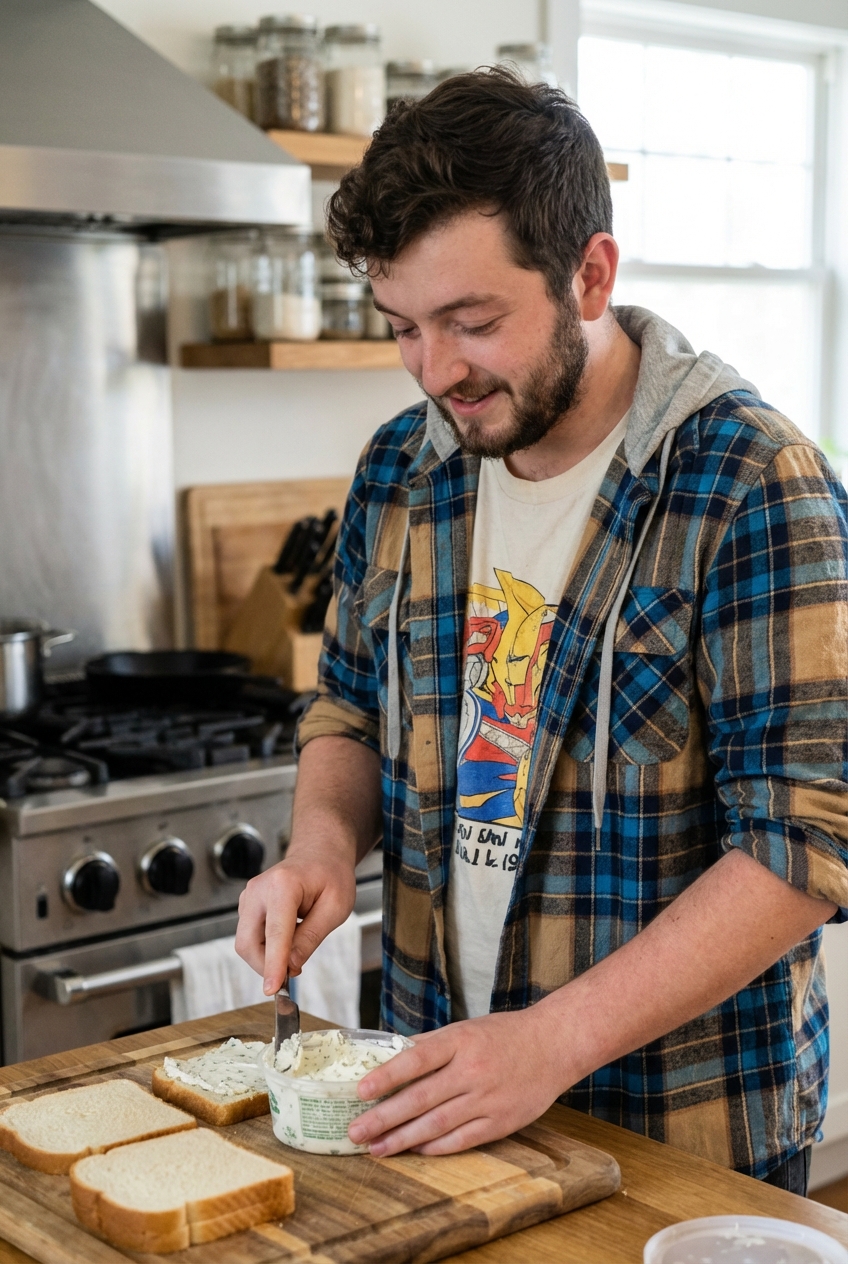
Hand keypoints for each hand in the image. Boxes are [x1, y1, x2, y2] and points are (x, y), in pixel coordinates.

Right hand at [235, 850, 355, 994]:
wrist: (319, 853)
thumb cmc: (331, 876)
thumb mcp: (336, 908)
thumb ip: (311, 937)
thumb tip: (291, 966)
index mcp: (283, 886)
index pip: (274, 934)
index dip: (272, 965)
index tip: (272, 989)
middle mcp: (258, 889)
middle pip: (248, 943)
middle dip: (266, 965)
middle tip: (294, 970)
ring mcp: (249, 897)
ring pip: (247, 943)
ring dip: (267, 956)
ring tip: (297, 945)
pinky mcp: (247, 905)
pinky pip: (250, 936)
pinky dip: (266, 946)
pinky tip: (287, 938)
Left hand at [348, 1008, 565, 1155]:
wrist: (554, 1044)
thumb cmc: (504, 1034)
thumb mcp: (465, 1030)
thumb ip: (430, 1046)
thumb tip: (389, 1060)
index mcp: (461, 1041)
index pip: (417, 1059)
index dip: (387, 1076)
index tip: (361, 1090)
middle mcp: (472, 1070)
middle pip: (421, 1098)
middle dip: (384, 1117)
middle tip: (356, 1132)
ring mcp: (488, 1099)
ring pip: (437, 1124)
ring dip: (403, 1139)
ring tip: (377, 1149)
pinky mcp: (502, 1122)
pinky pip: (462, 1139)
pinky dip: (436, 1147)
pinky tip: (415, 1151)